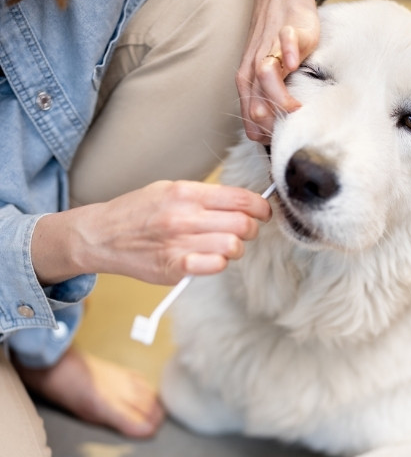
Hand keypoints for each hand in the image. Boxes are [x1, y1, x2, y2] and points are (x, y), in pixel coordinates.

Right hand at [31, 180, 271, 285]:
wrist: (100, 235)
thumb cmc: (137, 212)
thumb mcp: (168, 189)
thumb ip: (203, 196)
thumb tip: (240, 202)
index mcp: (185, 192)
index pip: (240, 198)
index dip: (260, 207)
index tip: (263, 212)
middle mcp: (184, 215)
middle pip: (243, 224)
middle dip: (251, 229)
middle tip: (245, 232)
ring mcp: (179, 242)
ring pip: (233, 246)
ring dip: (235, 248)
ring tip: (224, 246)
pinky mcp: (174, 267)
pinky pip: (215, 266)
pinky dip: (219, 263)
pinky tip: (210, 259)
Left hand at [236, 0, 321, 144]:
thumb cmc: (278, 42)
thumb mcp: (269, 74)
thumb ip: (269, 100)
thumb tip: (274, 133)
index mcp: (247, 83)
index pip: (250, 120)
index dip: (266, 134)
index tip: (283, 139)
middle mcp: (253, 68)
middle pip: (256, 102)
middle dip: (273, 121)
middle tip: (292, 129)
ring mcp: (270, 48)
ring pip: (265, 74)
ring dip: (279, 95)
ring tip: (297, 108)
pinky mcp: (288, 29)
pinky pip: (285, 40)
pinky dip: (288, 52)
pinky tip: (294, 64)